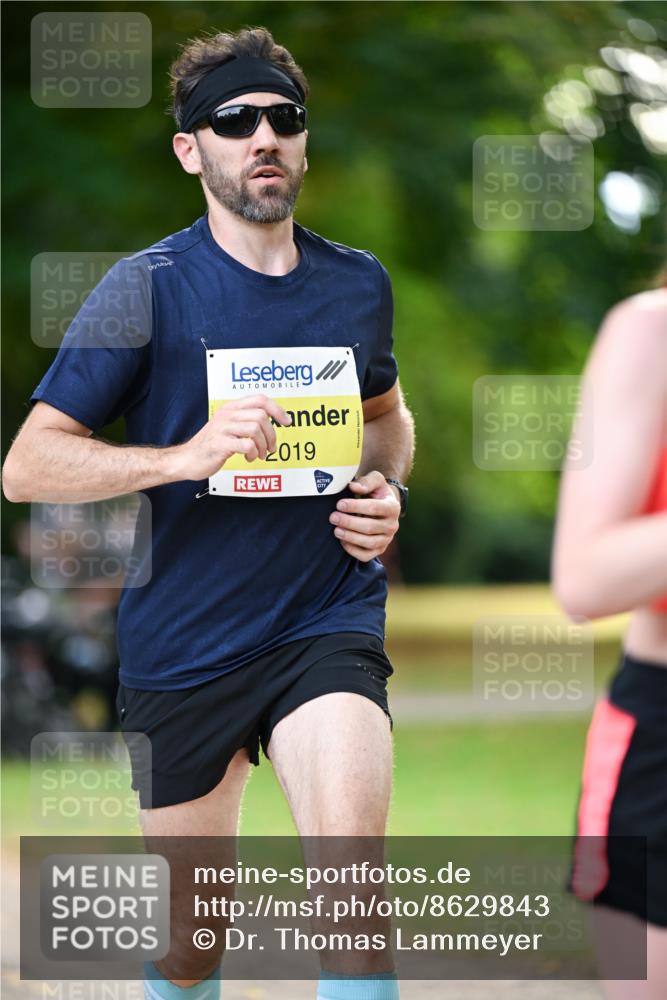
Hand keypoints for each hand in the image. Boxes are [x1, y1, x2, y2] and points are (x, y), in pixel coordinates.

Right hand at [174, 394, 291, 480]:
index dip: (277, 409)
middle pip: (261, 416)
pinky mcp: (220, 443)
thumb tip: (271, 422)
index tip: (287, 421)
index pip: (260, 399)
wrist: (186, 459)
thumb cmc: (210, 445)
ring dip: (262, 445)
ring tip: (258, 454)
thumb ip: (245, 421)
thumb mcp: (228, 427)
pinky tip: (249, 457)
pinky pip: (246, 444)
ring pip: (255, 429)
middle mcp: (226, 415)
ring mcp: (222, 428)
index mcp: (230, 408)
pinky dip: (253, 453)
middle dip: (272, 434)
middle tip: (270, 448)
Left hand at [329, 470, 400, 561]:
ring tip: (336, 530)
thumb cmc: (376, 492)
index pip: (374, 508)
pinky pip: (366, 555)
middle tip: (333, 517)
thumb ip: (366, 482)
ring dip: (350, 537)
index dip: (355, 507)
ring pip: (368, 543)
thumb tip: (353, 487)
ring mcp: (387, 539)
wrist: (383, 506)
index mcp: (393, 507)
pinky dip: (353, 550)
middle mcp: (393, 525)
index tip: (339, 504)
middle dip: (349, 522)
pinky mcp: (379, 550)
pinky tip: (342, 541)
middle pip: (370, 527)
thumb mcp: (375, 480)